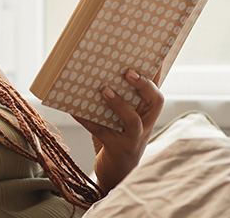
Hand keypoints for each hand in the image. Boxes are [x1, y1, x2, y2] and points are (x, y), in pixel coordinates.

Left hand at [72, 69, 163, 190]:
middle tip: (128, 72)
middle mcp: (146, 125)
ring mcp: (133, 139)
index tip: (154, 54)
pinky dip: (87, 120)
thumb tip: (99, 73)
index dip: (156, 73)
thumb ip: (119, 99)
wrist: (117, 176)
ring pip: (133, 120)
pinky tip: (73, 110)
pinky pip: (101, 132)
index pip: (156, 90)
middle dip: (144, 85)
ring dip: (119, 104)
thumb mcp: (122, 119)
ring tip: (104, 90)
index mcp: (148, 114)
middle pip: (155, 102)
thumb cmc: (118, 140)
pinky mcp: (117, 149)